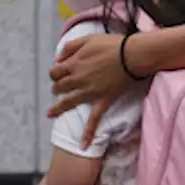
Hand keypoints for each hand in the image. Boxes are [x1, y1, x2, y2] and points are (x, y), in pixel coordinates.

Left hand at [48, 33, 135, 147]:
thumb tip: (57, 59)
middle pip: (58, 87)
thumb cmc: (112, 45)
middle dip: (56, 88)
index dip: (54, 73)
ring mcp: (89, 92)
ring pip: (67, 103)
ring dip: (58, 107)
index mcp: (74, 64)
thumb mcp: (87, 39)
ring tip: (52, 112)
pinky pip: (93, 120)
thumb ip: (70, 47)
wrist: (133, 55)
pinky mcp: (102, 101)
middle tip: (60, 88)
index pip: (54, 72)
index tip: (59, 73)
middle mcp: (78, 79)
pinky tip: (83, 146)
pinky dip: (88, 133)